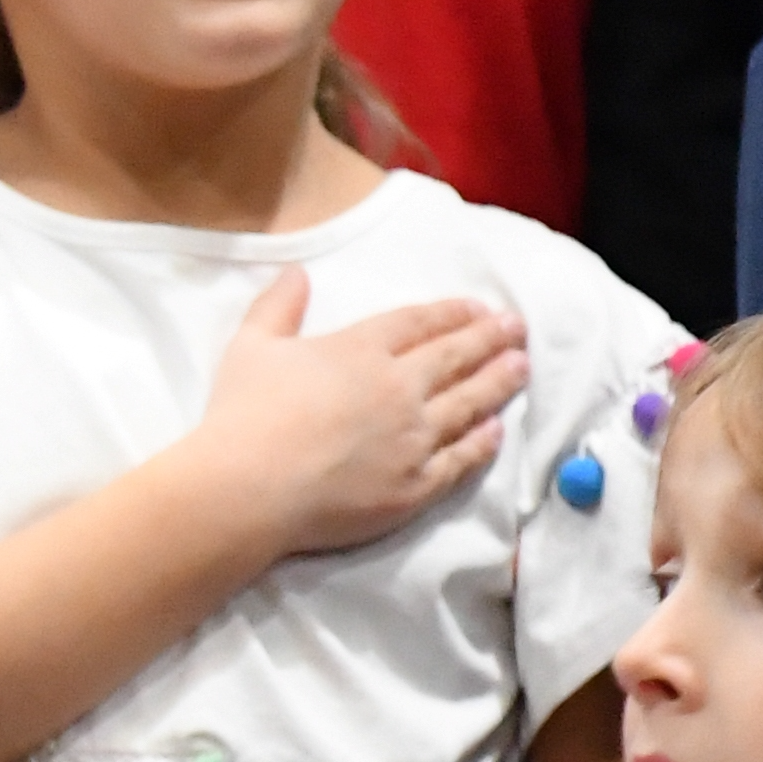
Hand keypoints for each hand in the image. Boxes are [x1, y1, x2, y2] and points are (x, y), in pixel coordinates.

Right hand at [182, 269, 527, 559]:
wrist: (246, 488)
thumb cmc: (241, 415)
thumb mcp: (250, 347)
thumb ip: (277, 306)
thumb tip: (296, 273)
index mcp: (360, 350)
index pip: (418, 323)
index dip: (451, 313)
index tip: (477, 308)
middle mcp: (398, 389)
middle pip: (454, 357)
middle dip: (489, 339)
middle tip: (516, 328)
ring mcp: (411, 439)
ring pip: (467, 405)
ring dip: (498, 383)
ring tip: (521, 367)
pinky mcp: (413, 486)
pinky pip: (458, 460)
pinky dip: (481, 443)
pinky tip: (496, 431)